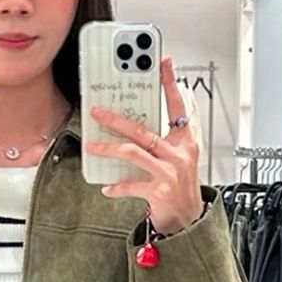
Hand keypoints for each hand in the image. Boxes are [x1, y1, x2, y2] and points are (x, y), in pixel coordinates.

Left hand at [83, 56, 201, 234]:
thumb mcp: (179, 157)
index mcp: (185, 141)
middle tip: (97, 112)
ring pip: (133, 153)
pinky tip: (107, 187)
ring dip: (109, 149)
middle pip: (143, 130)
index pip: (178, 106)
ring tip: (92, 146)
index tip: (162, 63)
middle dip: (116, 119)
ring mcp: (169, 173)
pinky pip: (131, 184)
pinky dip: (117, 186)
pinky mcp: (159, 191)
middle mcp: (178, 154)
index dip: (170, 83)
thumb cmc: (181, 186)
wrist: (189, 218)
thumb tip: (134, 123)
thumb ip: (163, 139)